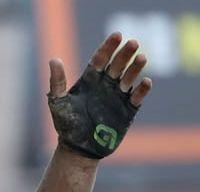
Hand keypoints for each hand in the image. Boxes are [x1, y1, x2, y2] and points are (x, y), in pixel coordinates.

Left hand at [47, 32, 152, 158]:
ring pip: (129, 78)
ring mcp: (117, 97)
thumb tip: (54, 59)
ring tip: (142, 58)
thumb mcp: (58, 102)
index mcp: (90, 80)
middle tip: (133, 43)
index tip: (117, 35)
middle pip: (117, 65)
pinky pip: (137, 97)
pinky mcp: (127, 110)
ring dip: (136, 68)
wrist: (77, 148)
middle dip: (125, 54)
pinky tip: (146, 82)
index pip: (101, 59)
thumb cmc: (66, 125)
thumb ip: (57, 82)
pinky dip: (142, 90)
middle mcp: (105, 85)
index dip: (109, 47)